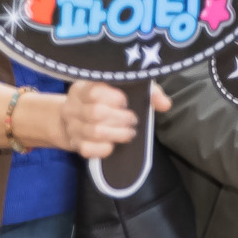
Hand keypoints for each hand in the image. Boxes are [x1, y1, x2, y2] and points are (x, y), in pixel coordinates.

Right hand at [46, 80, 170, 158]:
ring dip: (118, 134)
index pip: (95, 91)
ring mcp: (72, 126)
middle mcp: (73, 106)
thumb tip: (165, 104)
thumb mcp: (124, 88)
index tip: (126, 102)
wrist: (74, 120)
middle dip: (121, 119)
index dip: (115, 98)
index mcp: (83, 88)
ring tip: (129, 133)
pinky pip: (88, 150)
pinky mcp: (75, 144)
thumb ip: (147, 91)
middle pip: (96, 113)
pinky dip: (104, 149)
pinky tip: (113, 145)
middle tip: (133, 120)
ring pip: (95, 133)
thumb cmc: (106, 100)